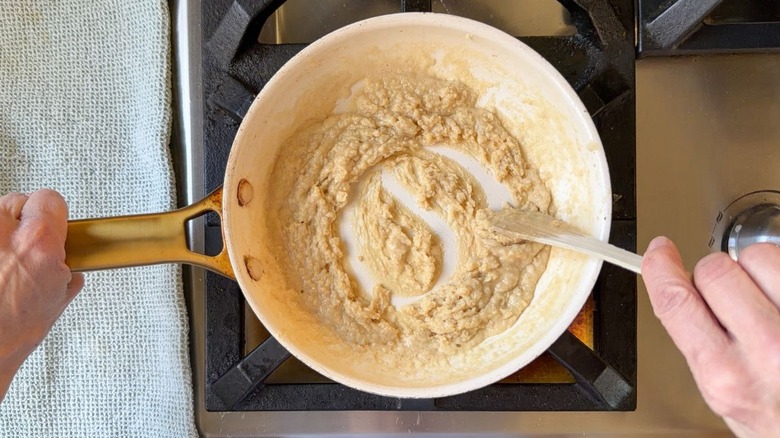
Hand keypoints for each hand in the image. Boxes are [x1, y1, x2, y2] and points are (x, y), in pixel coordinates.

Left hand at [0, 190, 83, 401]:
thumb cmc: (9, 333)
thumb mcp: (56, 301)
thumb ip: (67, 271)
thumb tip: (69, 266)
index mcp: (37, 241)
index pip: (51, 200)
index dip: (54, 216)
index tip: (55, 228)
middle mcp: (3, 231)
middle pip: (18, 201)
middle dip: (23, 223)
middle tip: (25, 250)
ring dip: (2, 234)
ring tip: (4, 264)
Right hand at [642, 236, 779, 437]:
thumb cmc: (778, 419)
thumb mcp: (723, 391)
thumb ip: (698, 342)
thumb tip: (674, 285)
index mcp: (726, 375)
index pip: (676, 302)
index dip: (660, 269)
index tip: (660, 253)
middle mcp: (767, 351)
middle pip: (714, 270)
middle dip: (715, 277)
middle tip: (729, 298)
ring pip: (758, 256)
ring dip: (755, 269)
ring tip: (764, 299)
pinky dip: (779, 276)